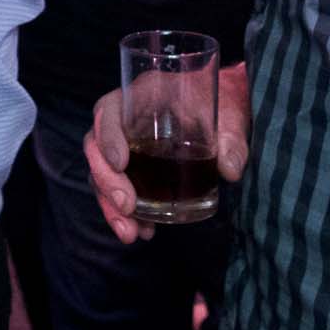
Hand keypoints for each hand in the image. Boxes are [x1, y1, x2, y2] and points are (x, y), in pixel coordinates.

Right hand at [86, 62, 250, 242]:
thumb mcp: (231, 115)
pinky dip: (126, 213)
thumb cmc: (221, 100)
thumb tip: (229, 170)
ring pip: (103, 174)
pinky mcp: (135, 168)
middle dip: (107, 182)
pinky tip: (144, 231)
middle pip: (97, 149)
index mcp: (141, 96)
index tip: (122, 164)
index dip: (108, 137)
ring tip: (131, 233)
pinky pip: (118, 189)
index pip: (108, 111)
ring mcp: (127, 146)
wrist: (224, 104)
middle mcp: (125, 120)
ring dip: (110, 206)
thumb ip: (232, 140)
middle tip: (127, 208)